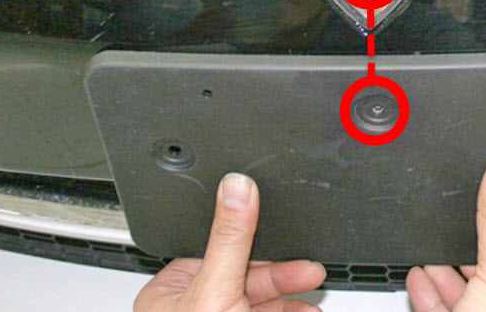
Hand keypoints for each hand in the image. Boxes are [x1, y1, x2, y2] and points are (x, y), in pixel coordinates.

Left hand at [134, 173, 325, 311]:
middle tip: (311, 270)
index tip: (286, 233)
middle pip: (247, 275)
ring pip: (261, 300)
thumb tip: (239, 186)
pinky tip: (308, 311)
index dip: (257, 240)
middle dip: (284, 274)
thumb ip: (231, 238)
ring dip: (292, 298)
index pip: (222, 249)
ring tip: (315, 297)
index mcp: (170, 289)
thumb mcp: (216, 286)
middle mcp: (191, 306)